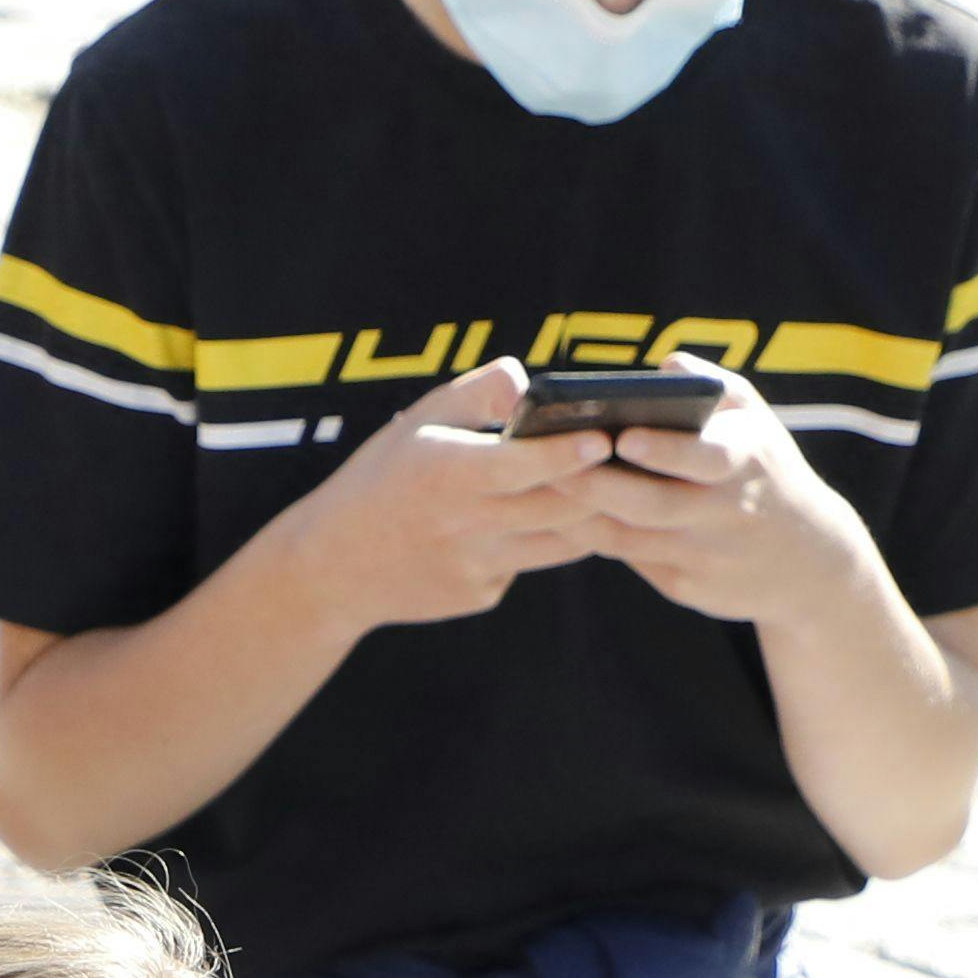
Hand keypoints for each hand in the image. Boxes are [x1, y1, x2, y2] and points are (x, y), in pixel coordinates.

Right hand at [274, 357, 618, 634]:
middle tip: (644, 458)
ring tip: (620, 485)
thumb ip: (477, 393)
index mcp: (448, 475)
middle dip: (605, 485)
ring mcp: (478, 567)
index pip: (522, 466)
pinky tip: (554, 521)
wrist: (333, 569)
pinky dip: (547, 540)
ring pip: (560, 542)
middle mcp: (466, 526)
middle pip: (558, 508)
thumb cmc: (381, 479)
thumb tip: (530, 382)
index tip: (608, 436)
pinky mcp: (483, 594)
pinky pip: (531, 563)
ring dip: (593, 515)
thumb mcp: (417, 423)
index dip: (569, 452)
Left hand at [569, 361, 874, 627]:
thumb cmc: (767, 470)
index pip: (703, 459)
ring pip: (632, 538)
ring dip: (586, 513)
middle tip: (550, 462)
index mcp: (746, 464)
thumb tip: (666, 367)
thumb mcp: (758, 419)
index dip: (662, 451)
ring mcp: (707, 558)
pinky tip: (568, 517)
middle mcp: (728, 515)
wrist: (809, 560)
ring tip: (547, 484)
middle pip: (652, 505)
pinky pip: (634, 561)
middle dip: (597, 484)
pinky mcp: (688, 590)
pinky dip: (600, 538)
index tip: (621, 436)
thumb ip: (714, 385)